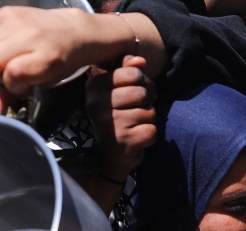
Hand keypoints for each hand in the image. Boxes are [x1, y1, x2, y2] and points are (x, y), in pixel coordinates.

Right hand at [0, 7, 130, 95]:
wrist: (71, 31)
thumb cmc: (60, 61)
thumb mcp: (43, 83)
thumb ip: (13, 96)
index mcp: (47, 57)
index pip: (12, 73)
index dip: (12, 84)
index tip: (21, 84)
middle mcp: (29, 35)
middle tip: (6, 74)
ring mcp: (14, 20)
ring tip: (2, 62)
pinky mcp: (4, 12)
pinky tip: (0, 50)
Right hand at [86, 55, 157, 182]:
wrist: (109, 156)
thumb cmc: (116, 117)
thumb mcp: (117, 90)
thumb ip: (128, 70)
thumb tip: (140, 60)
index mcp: (94, 86)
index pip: (132, 73)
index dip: (144, 82)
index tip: (140, 92)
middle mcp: (97, 104)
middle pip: (142, 92)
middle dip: (146, 103)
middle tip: (137, 112)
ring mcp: (110, 123)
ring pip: (149, 111)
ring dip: (148, 120)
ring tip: (134, 126)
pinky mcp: (124, 140)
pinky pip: (152, 130)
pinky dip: (150, 136)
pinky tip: (137, 138)